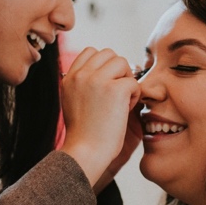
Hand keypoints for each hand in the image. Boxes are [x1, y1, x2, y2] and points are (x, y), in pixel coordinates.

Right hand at [59, 47, 140, 187]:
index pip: (91, 52)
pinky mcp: (115, 89)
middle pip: (109, 54)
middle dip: (118, 71)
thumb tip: (108, 70)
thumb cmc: (84, 134)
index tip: (107, 84)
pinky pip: (134, 81)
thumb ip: (84, 83)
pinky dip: (135, 96)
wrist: (85, 152)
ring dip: (127, 80)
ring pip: (122, 62)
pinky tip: (126, 111)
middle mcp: (81, 75)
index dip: (104, 65)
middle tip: (117, 94)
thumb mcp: (74, 101)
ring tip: (121, 102)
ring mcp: (97, 80)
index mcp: (70, 77)